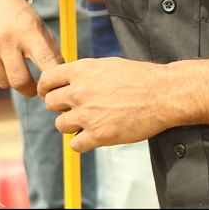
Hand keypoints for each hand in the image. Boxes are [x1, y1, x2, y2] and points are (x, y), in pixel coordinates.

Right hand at [0, 0, 61, 96]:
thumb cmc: (18, 16)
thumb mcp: (39, 26)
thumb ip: (51, 51)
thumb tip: (60, 78)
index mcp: (28, 29)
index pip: (46, 61)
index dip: (51, 79)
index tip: (51, 86)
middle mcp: (5, 38)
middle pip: (19, 81)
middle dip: (29, 90)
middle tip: (32, 88)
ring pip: (2, 82)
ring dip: (9, 78)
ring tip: (10, 61)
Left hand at [40, 57, 169, 151]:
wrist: (162, 94)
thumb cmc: (140, 78)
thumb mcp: (108, 65)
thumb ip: (85, 72)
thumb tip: (70, 80)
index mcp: (82, 71)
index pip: (47, 79)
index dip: (47, 88)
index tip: (51, 93)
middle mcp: (80, 92)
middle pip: (51, 104)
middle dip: (60, 107)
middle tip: (73, 108)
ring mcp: (88, 115)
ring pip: (61, 125)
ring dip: (71, 124)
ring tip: (88, 120)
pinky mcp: (98, 135)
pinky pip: (75, 144)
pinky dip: (82, 142)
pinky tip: (94, 134)